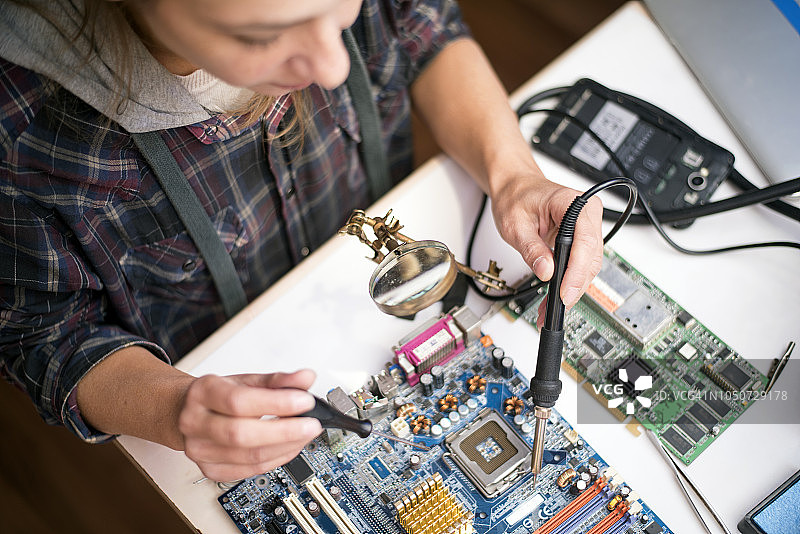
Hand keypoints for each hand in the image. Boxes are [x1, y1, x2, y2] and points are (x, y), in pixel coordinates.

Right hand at [178, 369, 320, 481]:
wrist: (189, 412)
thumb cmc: (219, 394)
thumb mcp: (246, 379)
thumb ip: (278, 380)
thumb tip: (305, 378)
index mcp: (203, 392)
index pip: (239, 402)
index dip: (276, 403)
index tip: (304, 401)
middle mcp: (196, 423)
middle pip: (242, 434)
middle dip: (284, 431)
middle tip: (311, 424)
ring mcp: (201, 450)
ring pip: (249, 456)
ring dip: (285, 447)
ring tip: (305, 434)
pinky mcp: (211, 470)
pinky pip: (250, 470)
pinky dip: (276, 459)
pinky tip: (290, 448)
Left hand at [490, 175, 602, 324]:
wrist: (517, 187)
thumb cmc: (516, 197)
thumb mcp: (515, 225)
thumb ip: (531, 248)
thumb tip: (545, 271)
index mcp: (572, 202)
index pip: (584, 242)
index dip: (575, 272)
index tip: (564, 293)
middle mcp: (586, 212)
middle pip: (590, 257)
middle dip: (573, 286)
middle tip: (555, 308)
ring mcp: (588, 225)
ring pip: (589, 265)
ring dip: (572, 287)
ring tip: (552, 307)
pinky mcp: (583, 237)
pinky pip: (582, 262)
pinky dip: (570, 280)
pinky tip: (557, 295)